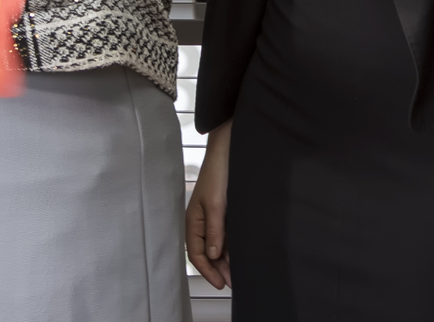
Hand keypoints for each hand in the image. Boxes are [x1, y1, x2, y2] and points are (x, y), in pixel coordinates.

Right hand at [185, 122, 230, 288]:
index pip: (197, 253)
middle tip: (233, 283)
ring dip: (225, 260)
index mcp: (193, 221)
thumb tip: (212, 255)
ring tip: (238, 274)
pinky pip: (226, 235)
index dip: (207, 270)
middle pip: (207, 252)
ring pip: (217, 246)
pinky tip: (240, 255)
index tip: (220, 283)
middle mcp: (202, 222)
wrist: (229, 150)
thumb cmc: (218, 174)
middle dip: (218, 269)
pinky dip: (231, 247)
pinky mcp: (225, 212)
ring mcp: (213, 218)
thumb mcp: (215, 204)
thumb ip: (214, 230)